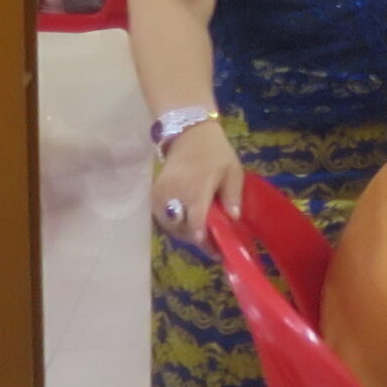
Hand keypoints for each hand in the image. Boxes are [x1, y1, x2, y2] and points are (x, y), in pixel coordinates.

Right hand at [150, 120, 242, 247]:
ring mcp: (160, 196)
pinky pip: (163, 219)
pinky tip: (189, 224)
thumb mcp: (233, 171)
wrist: (188, 136)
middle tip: (214, 245)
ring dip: (185, 234)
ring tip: (203, 235)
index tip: (214, 250)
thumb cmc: (215, 153)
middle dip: (197, 239)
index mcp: (195, 189)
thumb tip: (233, 219)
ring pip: (170, 226)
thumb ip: (232, 196)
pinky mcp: (153, 196)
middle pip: (182, 228)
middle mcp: (173, 195)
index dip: (202, 237)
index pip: (195, 220)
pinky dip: (176, 225)